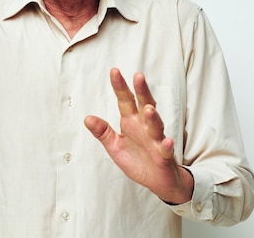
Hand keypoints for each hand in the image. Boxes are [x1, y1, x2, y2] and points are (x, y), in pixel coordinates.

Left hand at [84, 68, 193, 203]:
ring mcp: (156, 141)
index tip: (114, 71)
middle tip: (138, 77)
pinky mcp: (164, 156)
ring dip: (153, 118)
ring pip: (156, 126)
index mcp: (131, 122)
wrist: (158, 181)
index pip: (125, 101)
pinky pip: (166, 150)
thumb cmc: (138, 160)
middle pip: (144, 105)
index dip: (120, 87)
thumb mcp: (115, 146)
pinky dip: (167, 146)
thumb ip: (103, 132)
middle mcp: (145, 127)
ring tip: (149, 109)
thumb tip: (87, 118)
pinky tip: (167, 142)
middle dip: (142, 91)